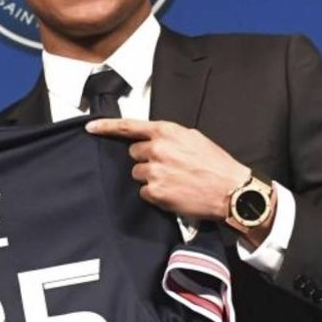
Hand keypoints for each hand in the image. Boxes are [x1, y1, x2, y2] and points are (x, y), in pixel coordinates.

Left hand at [86, 118, 249, 220]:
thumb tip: (154, 140)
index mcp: (167, 132)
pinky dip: (155, 194)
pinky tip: (173, 193)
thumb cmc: (216, 165)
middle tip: (168, 166)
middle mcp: (158, 149)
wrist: (231, 191)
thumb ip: (169, 137)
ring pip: (138, 173)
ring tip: (174, 181)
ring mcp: (154, 171)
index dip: (106, 127)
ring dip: (151, 178)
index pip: (129, 126)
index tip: (90, 128)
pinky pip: (144, 191)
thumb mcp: (194, 139)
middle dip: (146, 160)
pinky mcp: (154, 191)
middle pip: (134, 154)